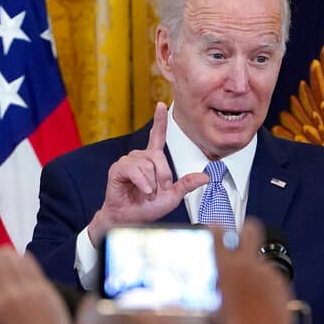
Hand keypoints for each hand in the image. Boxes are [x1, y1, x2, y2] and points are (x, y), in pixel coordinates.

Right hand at [87, 102, 209, 245]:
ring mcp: (127, 162)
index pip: (157, 136)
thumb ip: (187, 185)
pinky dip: (143, 183)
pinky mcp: (117, 169)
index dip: (159, 120)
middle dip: (164, 175)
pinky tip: (144, 191)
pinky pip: (135, 170)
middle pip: (158, 156)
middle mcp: (139, 157)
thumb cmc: (148, 207)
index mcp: (152, 160)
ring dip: (152, 182)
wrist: (131, 219)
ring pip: (148, 164)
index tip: (161, 104)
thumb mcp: (173, 196)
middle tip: (159, 191)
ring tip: (148, 193)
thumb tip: (206, 177)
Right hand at [213, 218, 292, 323]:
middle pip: (251, 229)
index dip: (218, 227)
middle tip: (243, 234)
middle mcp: (248, 265)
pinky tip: (263, 302)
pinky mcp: (282, 282)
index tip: (217, 226)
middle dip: (247, 228)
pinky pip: (273, 277)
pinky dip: (268, 285)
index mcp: (226, 268)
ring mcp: (267, 272)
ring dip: (257, 270)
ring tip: (252, 294)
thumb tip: (218, 287)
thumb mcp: (215, 307)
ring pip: (262, 260)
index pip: (220, 233)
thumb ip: (218, 290)